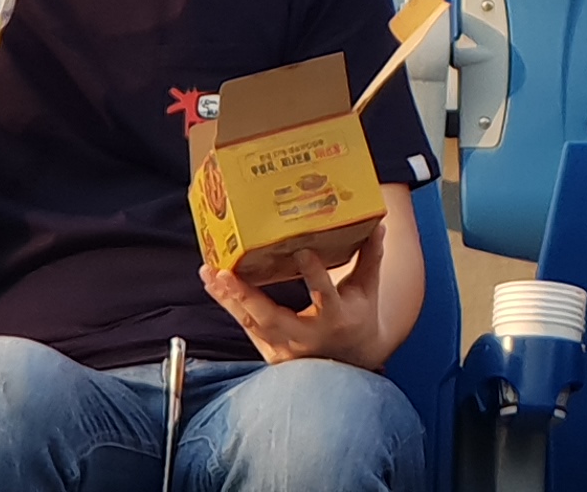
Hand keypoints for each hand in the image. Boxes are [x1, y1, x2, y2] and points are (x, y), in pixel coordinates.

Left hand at [203, 236, 393, 366]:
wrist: (353, 361)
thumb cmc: (358, 317)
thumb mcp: (367, 290)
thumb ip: (370, 258)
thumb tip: (378, 224)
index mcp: (336, 318)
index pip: (324, 295)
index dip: (314, 275)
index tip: (302, 251)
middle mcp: (307, 337)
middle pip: (272, 318)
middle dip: (246, 296)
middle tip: (225, 272)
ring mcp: (286, 348)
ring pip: (251, 323)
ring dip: (227, 298)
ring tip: (208, 272)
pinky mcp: (270, 352)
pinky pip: (246, 326)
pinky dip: (229, 305)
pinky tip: (214, 284)